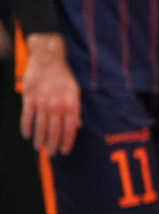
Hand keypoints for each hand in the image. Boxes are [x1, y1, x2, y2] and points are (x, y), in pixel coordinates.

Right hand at [18, 34, 79, 155]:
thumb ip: (76, 109)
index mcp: (70, 104)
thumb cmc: (64, 76)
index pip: (70, 129)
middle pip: (55, 130)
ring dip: (40, 139)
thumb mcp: (76, 91)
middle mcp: (57, 105)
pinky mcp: (29, 98)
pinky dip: (26, 127)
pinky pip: (27, 117)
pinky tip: (27, 135)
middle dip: (53, 144)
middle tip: (52, 153)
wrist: (48, 60)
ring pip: (40, 126)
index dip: (67, 142)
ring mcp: (42, 102)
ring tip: (40, 147)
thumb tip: (78, 126)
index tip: (65, 151)